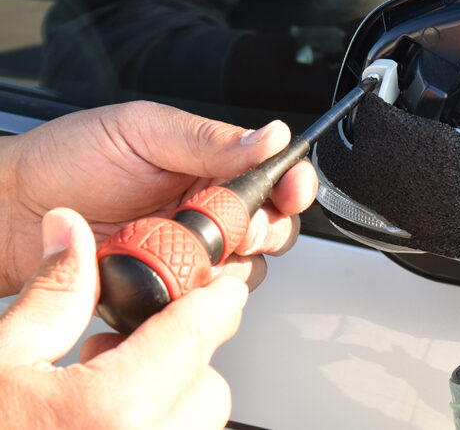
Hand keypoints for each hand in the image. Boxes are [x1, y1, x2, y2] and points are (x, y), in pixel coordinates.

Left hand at [0, 101, 317, 295]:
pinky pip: (204, 301)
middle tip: (231, 223)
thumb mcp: (142, 131)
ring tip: (179, 245)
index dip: (293, 184)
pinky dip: (194, 293)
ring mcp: (190, 252)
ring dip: (223, 263)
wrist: (12, 209)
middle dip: (264, 228)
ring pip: (245, 269)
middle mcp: (208, 209)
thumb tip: (270, 136)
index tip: (293, 190)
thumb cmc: (68, 159)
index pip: (274, 175)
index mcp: (210, 165)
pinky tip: (166, 274)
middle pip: (273, 227)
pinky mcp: (169, 287)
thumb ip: (209, 139)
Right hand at [0, 208, 244, 428]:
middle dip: (179, 361)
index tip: (222, 289)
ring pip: (196, 428)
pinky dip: (154, 428)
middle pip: (209, 389)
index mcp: (110, 413)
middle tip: (119, 353)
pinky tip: (98, 427)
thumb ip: (52, 297)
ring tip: (100, 399)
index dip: (216, 301)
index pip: (196, 336)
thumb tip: (71, 233)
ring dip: (167, 403)